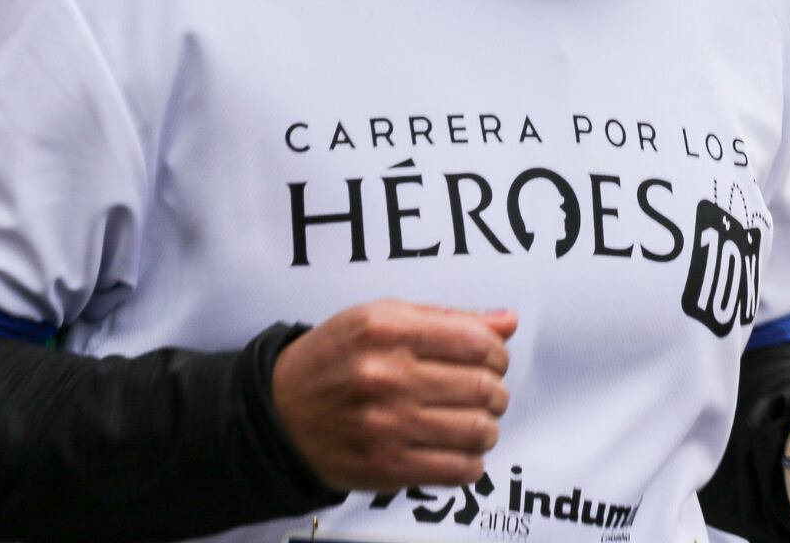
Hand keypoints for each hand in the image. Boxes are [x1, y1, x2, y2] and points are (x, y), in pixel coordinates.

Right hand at [271, 300, 515, 490]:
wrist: (282, 412)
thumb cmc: (334, 359)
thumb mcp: (381, 319)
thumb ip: (447, 318)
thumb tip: (507, 322)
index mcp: (387, 329)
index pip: (476, 342)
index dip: (496, 353)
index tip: (491, 359)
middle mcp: (387, 375)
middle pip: (482, 387)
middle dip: (495, 390)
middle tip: (485, 391)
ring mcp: (388, 425)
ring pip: (477, 430)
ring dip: (487, 426)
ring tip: (474, 420)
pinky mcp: (388, 467)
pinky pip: (458, 470)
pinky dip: (471, 461)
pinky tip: (458, 449)